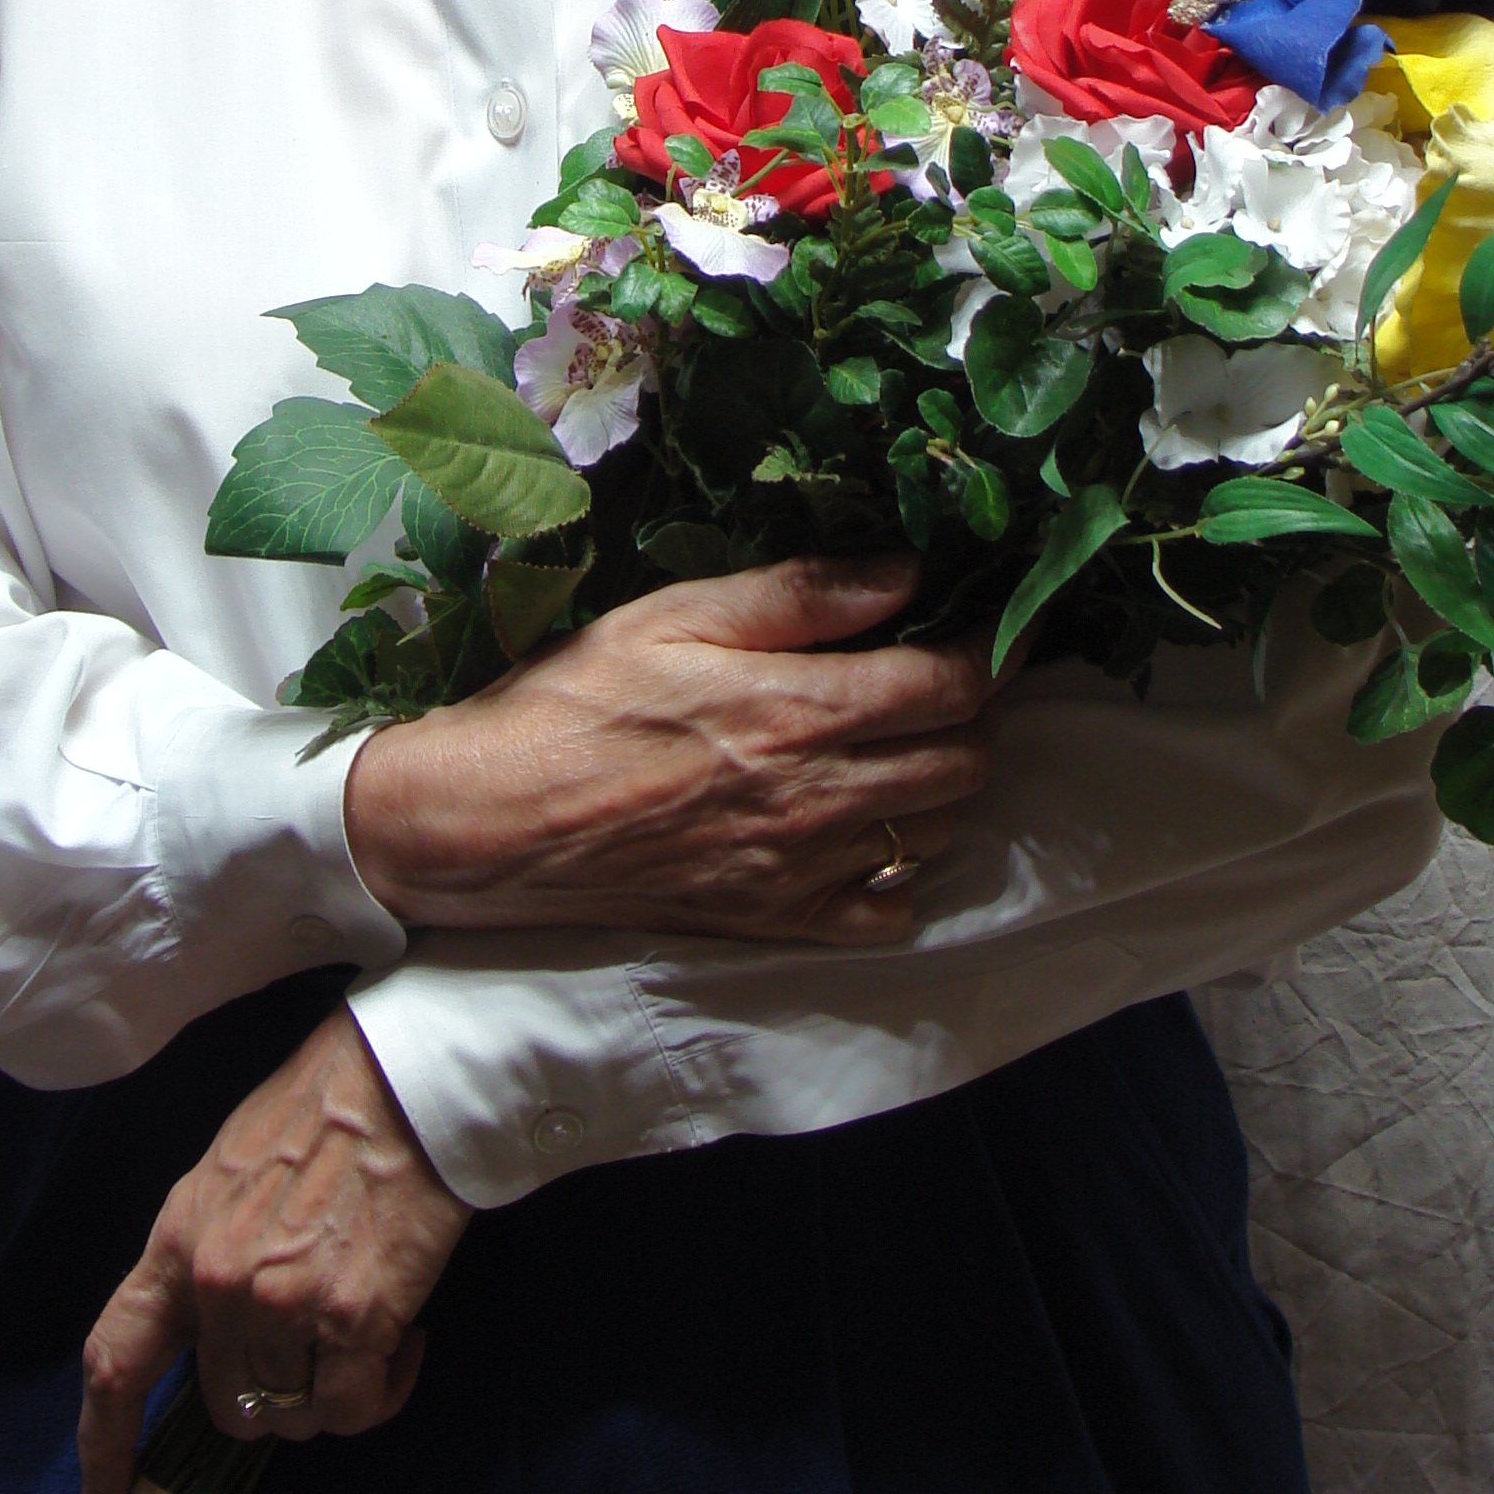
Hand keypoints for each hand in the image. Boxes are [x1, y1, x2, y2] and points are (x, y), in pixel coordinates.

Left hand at [77, 1006, 471, 1493]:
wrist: (403, 1075)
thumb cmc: (323, 1106)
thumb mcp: (229, 1171)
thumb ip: (208, 1252)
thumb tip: (217, 1322)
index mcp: (179, 1241)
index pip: (116, 1360)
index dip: (104, 1442)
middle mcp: (219, 1284)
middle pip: (226, 1404)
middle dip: (271, 1394)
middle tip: (317, 1348)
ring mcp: (285, 1305)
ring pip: (292, 1415)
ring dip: (329, 1392)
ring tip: (369, 1332)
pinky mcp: (356, 1319)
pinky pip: (353, 1409)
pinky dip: (381, 1391)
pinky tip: (403, 1339)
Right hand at [343, 553, 1002, 946]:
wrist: (492, 823)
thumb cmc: (575, 702)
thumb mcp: (675, 613)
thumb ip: (800, 594)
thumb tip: (906, 571)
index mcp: (803, 710)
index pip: (953, 684)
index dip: (995, 649)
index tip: (1001, 624)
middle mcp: (822, 798)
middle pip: (965, 763)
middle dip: (975, 714)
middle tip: (944, 677)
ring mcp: (804, 871)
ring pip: (936, 834)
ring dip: (941, 787)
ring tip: (902, 745)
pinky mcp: (774, 922)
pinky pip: (885, 914)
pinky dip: (897, 875)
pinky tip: (865, 835)